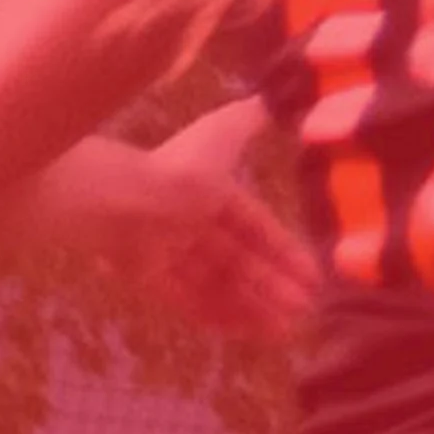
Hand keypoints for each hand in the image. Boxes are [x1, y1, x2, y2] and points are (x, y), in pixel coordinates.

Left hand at [11, 133, 313, 345]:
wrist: (121, 200)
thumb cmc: (178, 169)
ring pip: (217, 285)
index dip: (284, 252)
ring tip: (284, 331)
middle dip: (273, 286)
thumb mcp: (222, 136)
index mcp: (211, 194)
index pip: (255, 228)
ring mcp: (169, 253)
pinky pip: (186, 301)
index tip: (313, 277)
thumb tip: (273, 101)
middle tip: (305, 311)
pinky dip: (214, 316)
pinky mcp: (147, 277)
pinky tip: (243, 333)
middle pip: (239, 261)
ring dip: (251, 307)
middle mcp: (191, 224)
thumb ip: (248, 120)